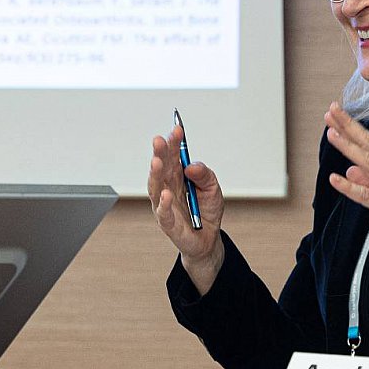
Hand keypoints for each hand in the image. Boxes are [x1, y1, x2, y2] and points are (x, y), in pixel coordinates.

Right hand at [148, 124, 225, 292]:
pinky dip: (164, 204)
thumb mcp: (213, 189)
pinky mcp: (168, 224)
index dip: (174, 142)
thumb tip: (192, 165)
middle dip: (160, 153)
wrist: (208, 239)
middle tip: (160, 140)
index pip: (174, 155)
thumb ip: (204, 175)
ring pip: (156, 187)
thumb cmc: (206, 211)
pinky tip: (166, 194)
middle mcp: (168, 187)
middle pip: (162, 167)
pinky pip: (163, 213)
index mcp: (178, 176)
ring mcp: (165, 205)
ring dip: (156, 174)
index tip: (177, 129)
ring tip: (157, 161)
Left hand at [324, 102, 368, 267]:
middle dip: (348, 126)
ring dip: (348, 147)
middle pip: (368, 145)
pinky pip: (365, 194)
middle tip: (332, 111)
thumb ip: (368, 181)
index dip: (352, 127)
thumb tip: (350, 170)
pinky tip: (335, 178)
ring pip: (367, 163)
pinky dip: (349, 186)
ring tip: (332, 134)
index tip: (337, 113)